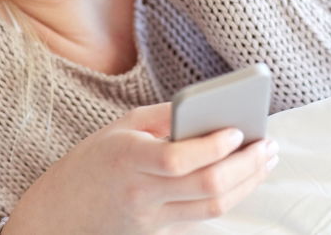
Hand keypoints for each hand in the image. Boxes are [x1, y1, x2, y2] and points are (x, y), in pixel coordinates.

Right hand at [2, 102, 277, 234]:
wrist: (60, 215)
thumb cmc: (93, 161)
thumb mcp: (121, 127)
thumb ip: (164, 117)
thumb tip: (210, 107)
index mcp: (127, 159)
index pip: (178, 159)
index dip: (213, 147)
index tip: (238, 130)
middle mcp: (142, 193)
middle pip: (206, 186)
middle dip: (246, 166)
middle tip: (269, 145)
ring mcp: (152, 219)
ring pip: (213, 206)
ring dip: (248, 182)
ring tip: (266, 159)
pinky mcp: (160, 232)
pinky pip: (203, 214)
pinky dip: (229, 194)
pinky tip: (244, 176)